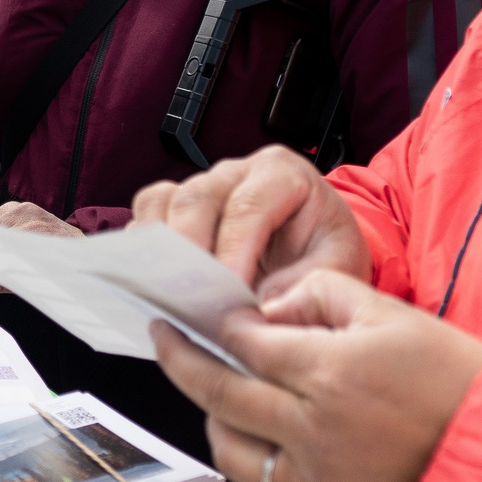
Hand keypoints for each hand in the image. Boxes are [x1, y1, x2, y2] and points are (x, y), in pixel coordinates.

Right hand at [131, 145, 368, 296]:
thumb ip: (305, 285)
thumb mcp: (336, 268)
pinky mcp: (177, 205)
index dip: (234, 251)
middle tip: (192, 298)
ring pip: (163, 201)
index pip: (248, 207)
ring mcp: (202, 185)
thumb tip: (261, 309)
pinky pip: (148, 212)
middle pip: (196, 199)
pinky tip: (155, 280)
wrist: (315, 247)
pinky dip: (144, 245)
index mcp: (282, 173)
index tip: (230, 293)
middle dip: (189, 252)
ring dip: (159, 249)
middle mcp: (236, 172)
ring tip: (168, 291)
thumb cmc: (324, 250)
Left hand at [153, 270, 481, 481]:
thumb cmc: (453, 381)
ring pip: (228, 441)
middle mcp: (312, 424)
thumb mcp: (392, 314)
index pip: (246, 342)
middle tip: (161, 335)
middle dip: (179, 357)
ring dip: (207, 409)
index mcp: (330, 371)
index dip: (218, 323)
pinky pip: (258, 479)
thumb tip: (268, 308)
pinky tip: (240, 429)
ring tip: (204, 383)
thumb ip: (322, 296)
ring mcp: (313, 470)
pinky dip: (239, 451)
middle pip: (219, 389)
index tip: (201, 310)